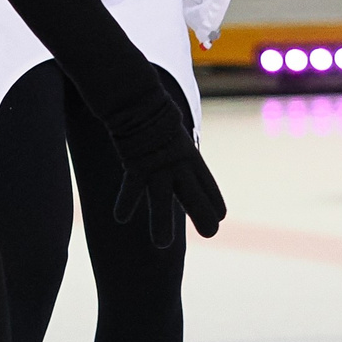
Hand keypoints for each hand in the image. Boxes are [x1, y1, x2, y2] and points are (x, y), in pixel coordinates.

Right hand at [108, 103, 224, 247]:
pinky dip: (126, 203)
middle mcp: (178, 163)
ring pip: (162, 200)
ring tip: (162, 246)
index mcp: (188, 155)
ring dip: (162, 223)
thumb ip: (172, 143)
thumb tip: (171, 147)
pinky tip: (120, 219)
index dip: (214, 200)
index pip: (208, 183)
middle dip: (203, 214)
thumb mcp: (169, 129)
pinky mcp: (136, 164)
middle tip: (212, 233)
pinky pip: (132, 188)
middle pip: (194, 194)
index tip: (221, 215)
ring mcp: (158, 165)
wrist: (137, 95)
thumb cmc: (150, 112)